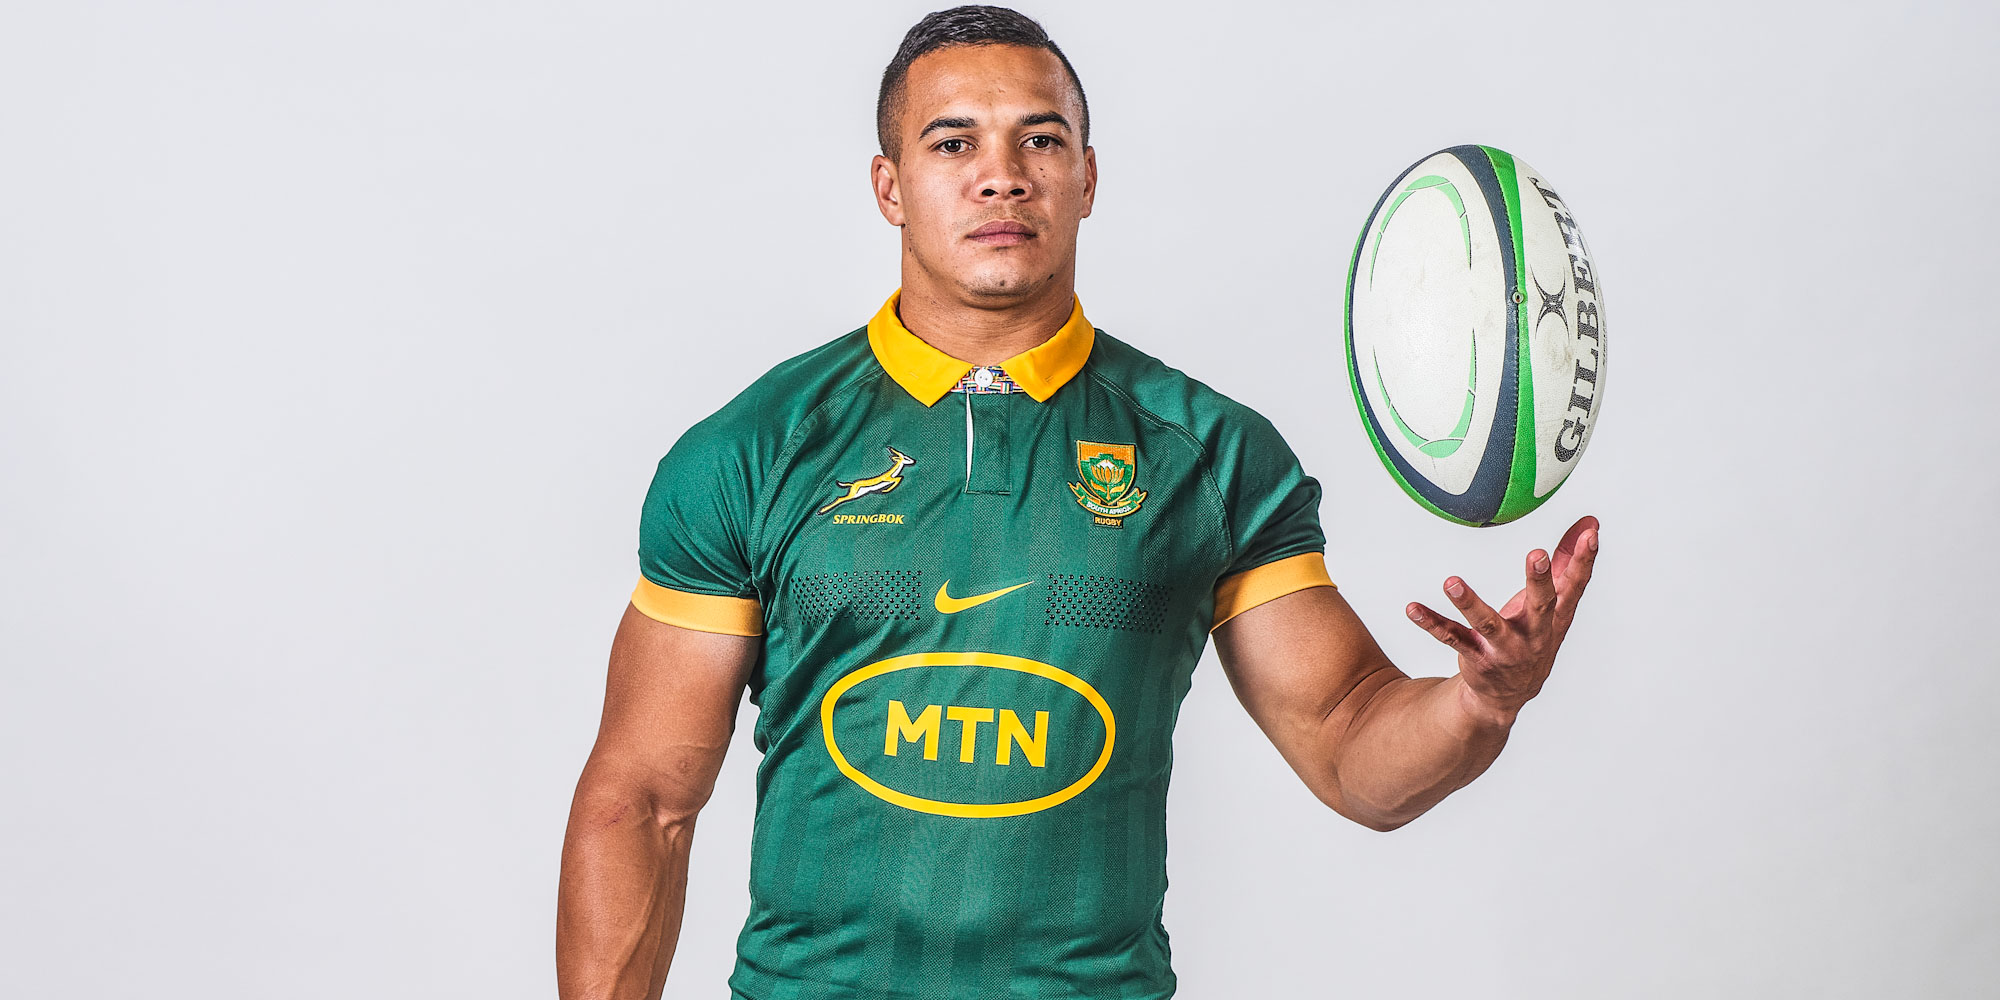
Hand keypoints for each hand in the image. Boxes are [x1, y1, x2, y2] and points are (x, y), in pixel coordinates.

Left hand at [1404, 515, 1600, 727]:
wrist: (1507, 695)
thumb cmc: (1532, 636)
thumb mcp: (1552, 604)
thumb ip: (1567, 563)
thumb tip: (1590, 523)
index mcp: (1555, 618)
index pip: (1575, 587)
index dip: (1584, 562)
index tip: (1591, 536)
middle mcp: (1534, 634)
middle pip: (1541, 606)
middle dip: (1540, 582)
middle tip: (1537, 555)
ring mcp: (1504, 649)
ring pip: (1487, 625)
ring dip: (1469, 603)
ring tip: (1451, 582)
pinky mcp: (1476, 657)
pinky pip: (1451, 638)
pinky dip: (1432, 623)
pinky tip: (1413, 609)